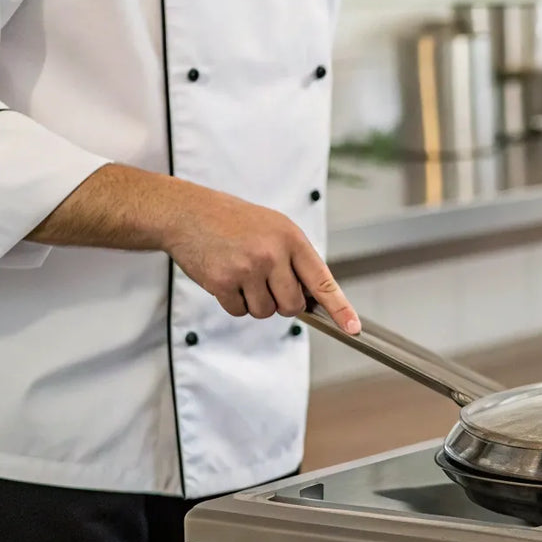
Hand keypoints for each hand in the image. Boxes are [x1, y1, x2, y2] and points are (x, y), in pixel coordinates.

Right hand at [27, 164, 359, 332]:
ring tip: (243, 274)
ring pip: (265, 312)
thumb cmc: (235, 222)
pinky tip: (226, 278)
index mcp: (292, 240)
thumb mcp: (276, 228)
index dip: (340, 308)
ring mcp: (248, 269)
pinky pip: (239, 311)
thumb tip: (314, 299)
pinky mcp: (223, 282)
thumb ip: (297, 260)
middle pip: (292, 306)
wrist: (188, 213)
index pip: (322, 281)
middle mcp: (273, 254)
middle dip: (282, 303)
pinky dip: (234, 302)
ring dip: (255, 302)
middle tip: (267, 282)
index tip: (353, 328)